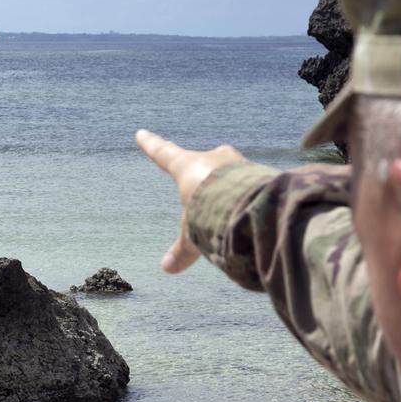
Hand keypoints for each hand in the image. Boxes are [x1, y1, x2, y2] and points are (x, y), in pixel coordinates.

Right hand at [135, 129, 245, 272]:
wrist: (250, 204)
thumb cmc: (211, 213)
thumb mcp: (193, 234)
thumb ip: (182, 250)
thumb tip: (166, 268)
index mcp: (188, 167)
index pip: (163, 154)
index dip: (151, 145)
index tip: (141, 133)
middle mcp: (212, 159)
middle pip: (203, 159)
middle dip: (202, 167)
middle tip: (201, 174)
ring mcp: (237, 163)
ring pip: (230, 168)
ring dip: (229, 180)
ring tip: (232, 198)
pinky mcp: (258, 172)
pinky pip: (249, 179)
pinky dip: (248, 190)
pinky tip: (252, 204)